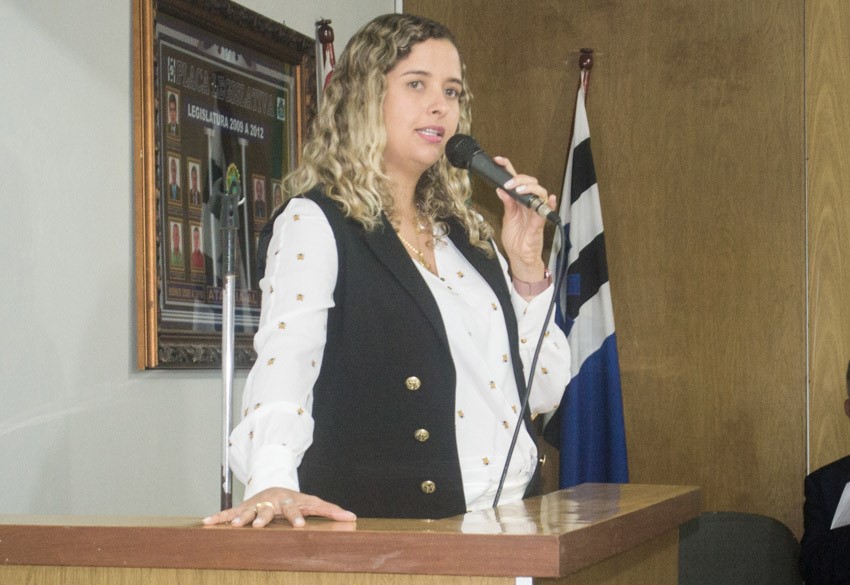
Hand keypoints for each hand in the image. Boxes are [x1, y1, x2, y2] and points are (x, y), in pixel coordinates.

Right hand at [202, 487, 356, 527]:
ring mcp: (256, 503)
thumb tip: (353, 517)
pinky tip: (205, 522)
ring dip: (240, 517)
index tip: (299, 526)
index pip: (295, 508)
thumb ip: (331, 511)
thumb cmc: (297, 500)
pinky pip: (229, 512)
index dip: (297, 516)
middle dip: (263, 517)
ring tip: (232, 525)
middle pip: (268, 509)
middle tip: (259, 525)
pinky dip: (218, 516)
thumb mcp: (314, 502)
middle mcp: (271, 500)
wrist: (275, 485)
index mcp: (290, 500)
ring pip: (247, 510)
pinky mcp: (243, 508)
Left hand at [493, 156, 555, 282]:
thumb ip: (507, 204)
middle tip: (508, 183)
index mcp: (520, 202)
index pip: (516, 181)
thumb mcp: (507, 219)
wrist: (519, 257)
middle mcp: (529, 204)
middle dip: (519, 179)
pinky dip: (549, 204)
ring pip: (540, 193)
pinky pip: (547, 212)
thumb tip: (500, 189)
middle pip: (531, 183)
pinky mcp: (539, 224)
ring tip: (518, 190)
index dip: (509, 169)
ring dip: (529, 188)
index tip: (498, 160)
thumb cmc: (516, 240)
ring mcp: (536, 213)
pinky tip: (550, 199)